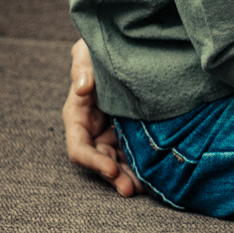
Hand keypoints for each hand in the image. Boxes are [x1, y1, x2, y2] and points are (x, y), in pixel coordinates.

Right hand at [64, 38, 137, 196]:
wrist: (129, 43)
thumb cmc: (102, 46)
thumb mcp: (88, 51)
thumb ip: (82, 66)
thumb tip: (81, 88)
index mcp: (78, 115)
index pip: (79, 148)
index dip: (93, 161)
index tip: (111, 168)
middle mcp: (94, 128)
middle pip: (100, 161)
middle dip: (113, 176)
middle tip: (130, 188)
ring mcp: (113, 131)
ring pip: (117, 162)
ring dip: (127, 177)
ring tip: (141, 190)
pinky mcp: (132, 130)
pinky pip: (135, 152)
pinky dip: (142, 166)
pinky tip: (155, 176)